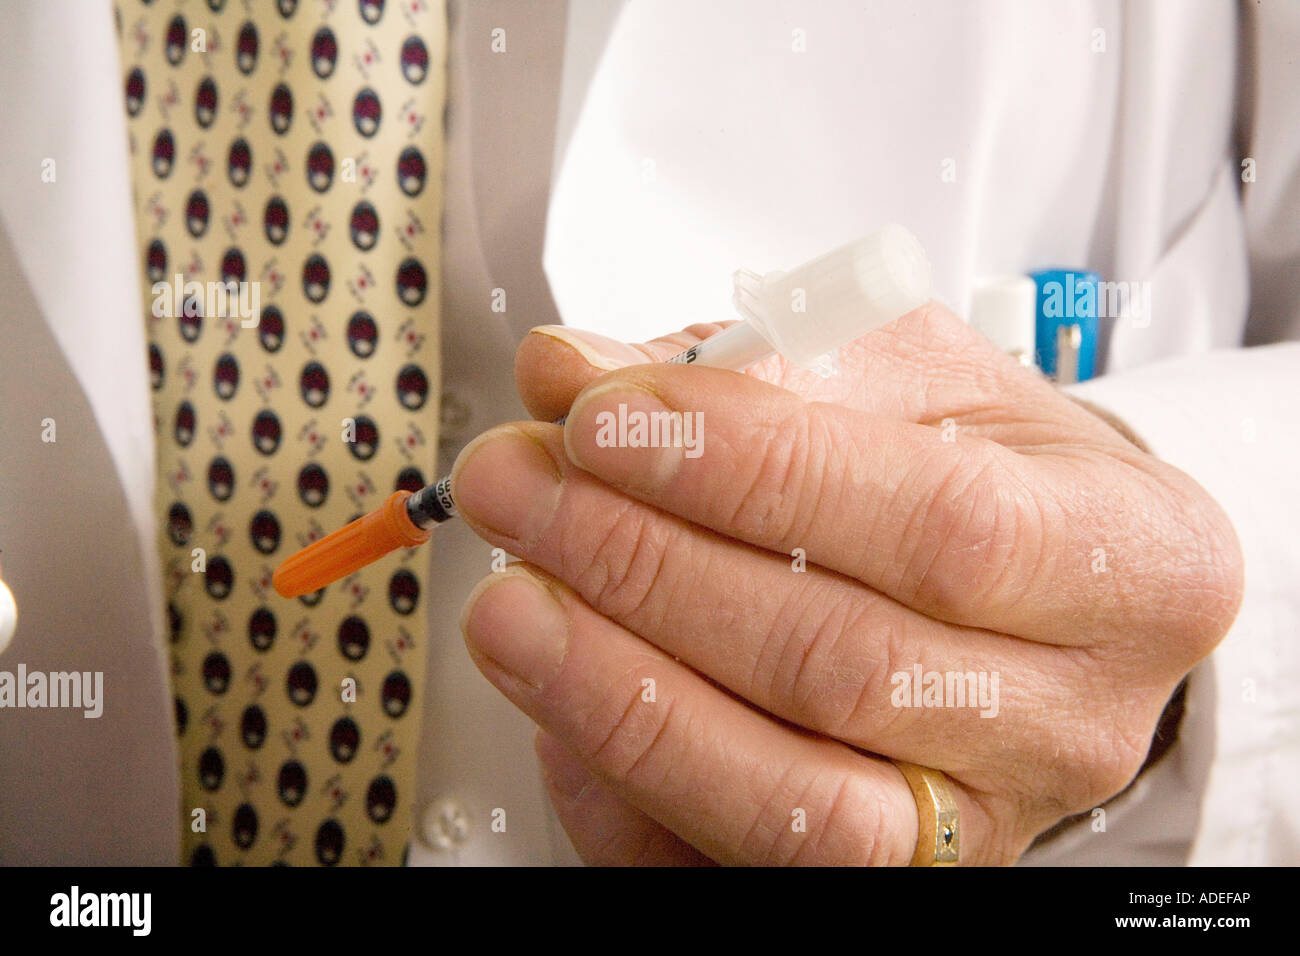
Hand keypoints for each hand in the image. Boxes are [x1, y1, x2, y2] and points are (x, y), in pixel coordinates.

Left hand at [451, 304, 1243, 864]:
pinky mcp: (892, 877)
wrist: (1045, 588)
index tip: (605, 416)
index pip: (940, 524)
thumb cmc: (991, 473)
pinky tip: (560, 706)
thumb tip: (578, 367)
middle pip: (843, 664)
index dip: (751, 471)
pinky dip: (627, 793)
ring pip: (791, 802)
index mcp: (1128, 561)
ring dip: (618, 694)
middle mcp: (1070, 716)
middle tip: (521, 487)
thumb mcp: (916, 378)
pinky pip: (735, 866)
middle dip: (648, 568)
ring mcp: (982, 821)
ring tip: (510, 601)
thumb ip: (754, 359)